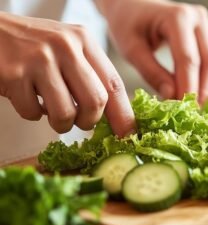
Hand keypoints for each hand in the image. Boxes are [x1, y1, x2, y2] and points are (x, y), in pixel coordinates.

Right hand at [0, 12, 134, 136]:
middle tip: (81, 122)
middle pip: (96, 102)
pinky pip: (34, 113)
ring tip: (52, 112)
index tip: (127, 134)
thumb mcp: (67, 48)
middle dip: (89, 121)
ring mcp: (39, 59)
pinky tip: (27, 97)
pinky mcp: (15, 74)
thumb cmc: (32, 46)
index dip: (124, 114)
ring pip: (66, 113)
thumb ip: (90, 74)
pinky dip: (32, 114)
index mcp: (83, 40)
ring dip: (61, 124)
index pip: (114, 84)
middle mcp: (65, 46)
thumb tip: (117, 116)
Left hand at [95, 0, 207, 102]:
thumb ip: (151, 72)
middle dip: (201, 91)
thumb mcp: (131, 49)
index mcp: (177, 17)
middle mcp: (198, 19)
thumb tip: (172, 96)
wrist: (133, 6)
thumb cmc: (127, 24)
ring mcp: (206, 26)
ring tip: (191, 107)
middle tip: (190, 113)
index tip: (181, 109)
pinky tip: (195, 95)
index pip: (188, 59)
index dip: (187, 87)